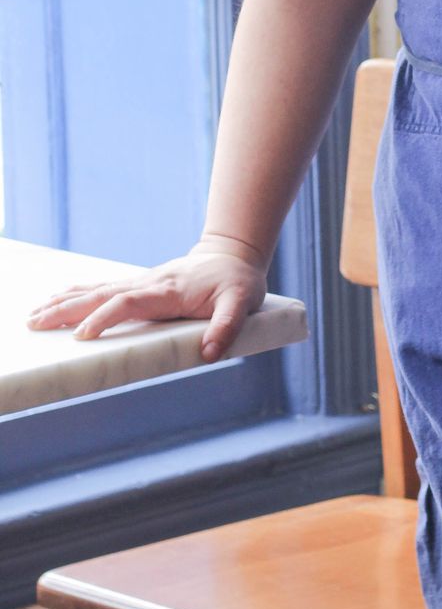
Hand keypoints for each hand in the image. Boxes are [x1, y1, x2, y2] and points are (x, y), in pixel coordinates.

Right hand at [25, 235, 267, 363]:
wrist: (232, 254)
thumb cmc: (237, 282)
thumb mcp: (242, 303)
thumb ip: (227, 327)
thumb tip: (209, 354)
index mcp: (168, 290)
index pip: (129, 302)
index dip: (105, 317)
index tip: (82, 336)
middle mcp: (149, 283)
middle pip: (101, 294)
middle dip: (68, 309)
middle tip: (35, 324)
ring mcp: (141, 282)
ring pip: (96, 289)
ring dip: (64, 302)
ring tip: (34, 315)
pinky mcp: (139, 285)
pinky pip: (102, 288)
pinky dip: (77, 293)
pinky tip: (57, 300)